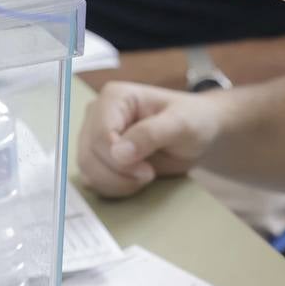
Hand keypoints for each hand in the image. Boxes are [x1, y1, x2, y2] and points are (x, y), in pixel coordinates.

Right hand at [78, 81, 222, 197]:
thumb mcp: (181, 125)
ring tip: (144, 178)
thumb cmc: (193, 121)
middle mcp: (96, 113)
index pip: (100, 136)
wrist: (197, 133)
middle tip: (149, 176)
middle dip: (118, 175)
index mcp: (114, 97)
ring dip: (115, 183)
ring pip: (87, 169)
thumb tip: (119, 154)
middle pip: (89, 155)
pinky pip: (91, 178)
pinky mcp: (96, 154)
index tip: (148, 172)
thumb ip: (151, 134)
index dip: (119, 160)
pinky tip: (133, 182)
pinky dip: (111, 187)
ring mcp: (93, 134)